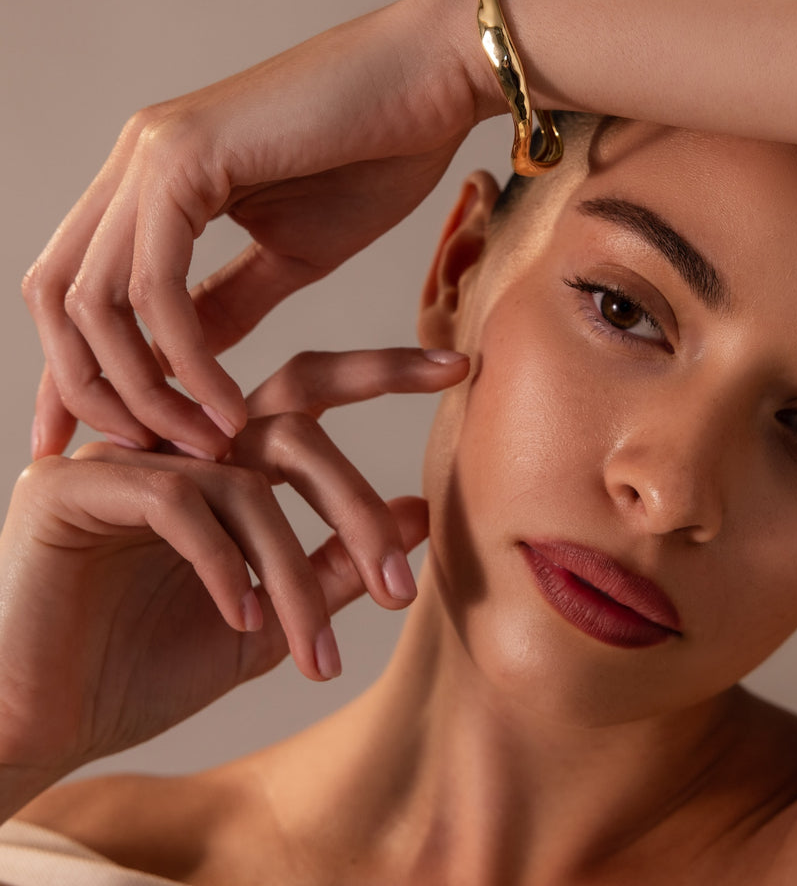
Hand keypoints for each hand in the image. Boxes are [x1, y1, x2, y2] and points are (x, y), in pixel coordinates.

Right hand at [0, 347, 466, 787]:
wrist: (42, 724)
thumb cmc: (148, 668)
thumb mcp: (271, 618)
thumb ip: (337, 563)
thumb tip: (415, 512)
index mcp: (222, 462)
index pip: (306, 397)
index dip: (379, 372)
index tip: (458, 368)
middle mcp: (177, 443)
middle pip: (289, 425)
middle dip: (352, 501)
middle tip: (400, 586)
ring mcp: (122, 455)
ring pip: (243, 483)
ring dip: (293, 575)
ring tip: (313, 654)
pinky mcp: (72, 487)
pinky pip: (177, 501)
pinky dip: (224, 565)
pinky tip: (241, 621)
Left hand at [23, 0, 490, 459]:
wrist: (435, 79)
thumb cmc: (378, 157)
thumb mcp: (292, 254)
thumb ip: (227, 306)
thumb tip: (184, 361)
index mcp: (152, 182)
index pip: (76, 289)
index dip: (69, 372)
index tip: (80, 442)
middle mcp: (133, 163)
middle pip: (57, 298)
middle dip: (85, 390)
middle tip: (137, 457)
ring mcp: (150, 154)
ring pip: (96, 300)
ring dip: (142, 389)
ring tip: (204, 444)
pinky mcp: (185, 157)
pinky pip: (157, 285)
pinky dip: (187, 360)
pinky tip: (231, 407)